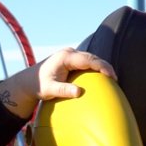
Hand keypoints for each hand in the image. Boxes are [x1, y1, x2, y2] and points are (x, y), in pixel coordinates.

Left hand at [0, 48, 115, 118]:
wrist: (29, 81)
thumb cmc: (39, 86)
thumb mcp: (50, 90)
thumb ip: (63, 90)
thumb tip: (79, 92)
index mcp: (65, 57)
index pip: (88, 59)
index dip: (101, 66)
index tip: (111, 75)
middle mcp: (69, 53)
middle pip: (92, 57)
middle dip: (105, 66)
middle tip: (116, 79)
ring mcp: (70, 55)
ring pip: (90, 59)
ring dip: (101, 67)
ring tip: (112, 78)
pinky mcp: (71, 60)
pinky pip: (86, 62)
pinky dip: (95, 68)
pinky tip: (102, 78)